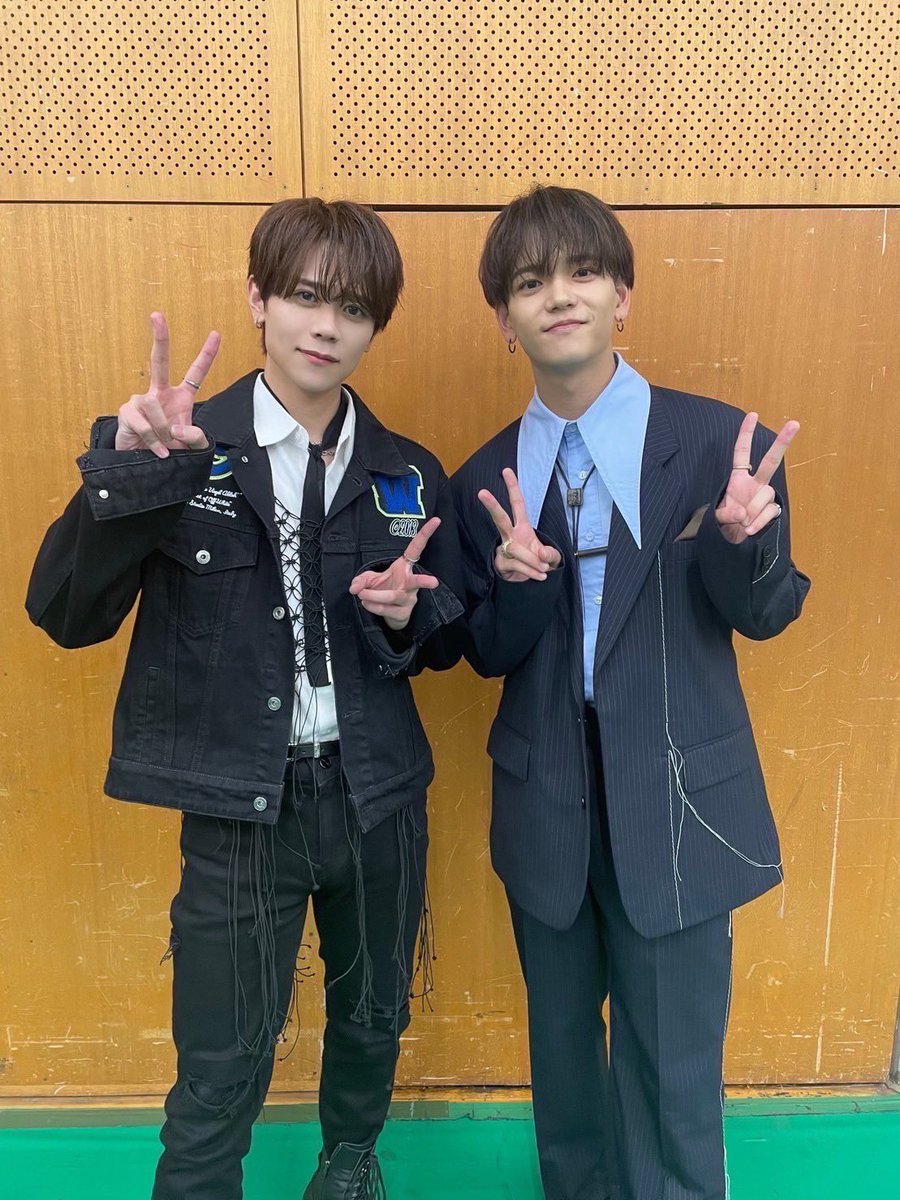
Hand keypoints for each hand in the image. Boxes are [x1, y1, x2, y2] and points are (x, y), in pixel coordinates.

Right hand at [115, 312, 219, 457]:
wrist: (144, 463)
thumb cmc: (168, 449)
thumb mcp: (190, 447)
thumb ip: (195, 439)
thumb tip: (179, 429)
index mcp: (180, 397)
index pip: (196, 373)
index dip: (206, 355)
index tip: (215, 334)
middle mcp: (160, 393)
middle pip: (160, 361)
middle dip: (159, 338)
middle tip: (157, 315)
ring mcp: (142, 400)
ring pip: (154, 405)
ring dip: (162, 430)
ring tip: (164, 444)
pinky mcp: (128, 411)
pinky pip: (144, 423)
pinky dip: (153, 440)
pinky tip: (155, 449)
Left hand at [349, 517, 441, 630]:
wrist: (390, 613)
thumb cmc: (384, 589)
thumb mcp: (370, 580)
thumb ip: (361, 580)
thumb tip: (354, 587)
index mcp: (405, 567)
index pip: (417, 548)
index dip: (426, 534)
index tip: (436, 520)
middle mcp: (410, 583)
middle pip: (418, 581)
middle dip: (424, 581)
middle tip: (434, 582)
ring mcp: (409, 599)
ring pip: (393, 596)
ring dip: (375, 595)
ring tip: (362, 594)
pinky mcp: (404, 613)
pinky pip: (387, 609)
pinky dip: (373, 605)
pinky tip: (367, 603)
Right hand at [478, 467, 561, 581]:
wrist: (530, 581)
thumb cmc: (539, 562)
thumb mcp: (552, 557)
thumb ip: (551, 554)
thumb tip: (542, 554)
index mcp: (522, 527)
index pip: (517, 504)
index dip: (513, 488)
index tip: (506, 471)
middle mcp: (511, 535)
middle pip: (500, 518)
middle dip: (492, 505)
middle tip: (482, 492)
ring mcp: (504, 549)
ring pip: (516, 550)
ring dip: (533, 560)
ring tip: (544, 568)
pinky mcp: (501, 563)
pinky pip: (518, 566)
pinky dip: (531, 571)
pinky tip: (540, 575)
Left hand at [715, 412, 798, 544]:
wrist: (734, 540)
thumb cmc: (725, 523)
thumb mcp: (717, 518)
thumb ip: (726, 514)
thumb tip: (743, 514)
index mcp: (738, 479)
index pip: (741, 453)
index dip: (746, 434)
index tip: (753, 415)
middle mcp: (754, 483)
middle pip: (770, 461)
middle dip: (782, 443)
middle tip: (795, 423)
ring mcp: (765, 496)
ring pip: (766, 494)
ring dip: (753, 510)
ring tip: (742, 522)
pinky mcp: (772, 509)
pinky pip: (769, 512)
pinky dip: (758, 522)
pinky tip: (749, 529)